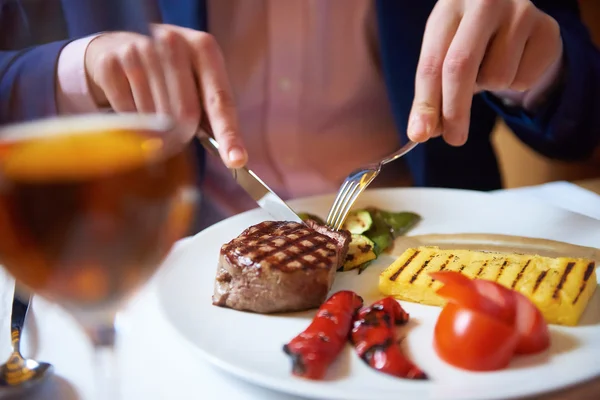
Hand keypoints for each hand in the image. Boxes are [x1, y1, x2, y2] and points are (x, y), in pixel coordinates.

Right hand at [84, 24, 246, 167]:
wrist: (119, 46)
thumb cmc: (170, 72)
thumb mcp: (196, 79)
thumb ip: (211, 110)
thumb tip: (229, 154)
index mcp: (204, 48)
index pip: (220, 100)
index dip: (229, 134)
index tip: (237, 161)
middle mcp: (172, 42)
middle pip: (186, 113)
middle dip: (183, 136)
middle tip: (175, 140)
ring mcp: (138, 50)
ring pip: (154, 117)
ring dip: (155, 131)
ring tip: (151, 116)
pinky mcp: (110, 63)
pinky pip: (127, 113)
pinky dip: (132, 123)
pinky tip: (133, 107)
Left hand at [408, 0, 562, 145]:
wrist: (512, 13)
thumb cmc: (467, 38)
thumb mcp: (443, 54)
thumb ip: (431, 91)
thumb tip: (422, 131)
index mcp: (450, 6)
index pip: (432, 62)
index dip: (425, 102)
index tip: (420, 134)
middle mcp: (485, 2)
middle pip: (461, 67)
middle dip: (454, 111)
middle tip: (453, 138)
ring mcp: (521, 12)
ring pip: (496, 77)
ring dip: (487, 88)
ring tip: (488, 68)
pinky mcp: (548, 30)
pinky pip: (524, 79)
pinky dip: (514, 84)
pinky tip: (513, 62)